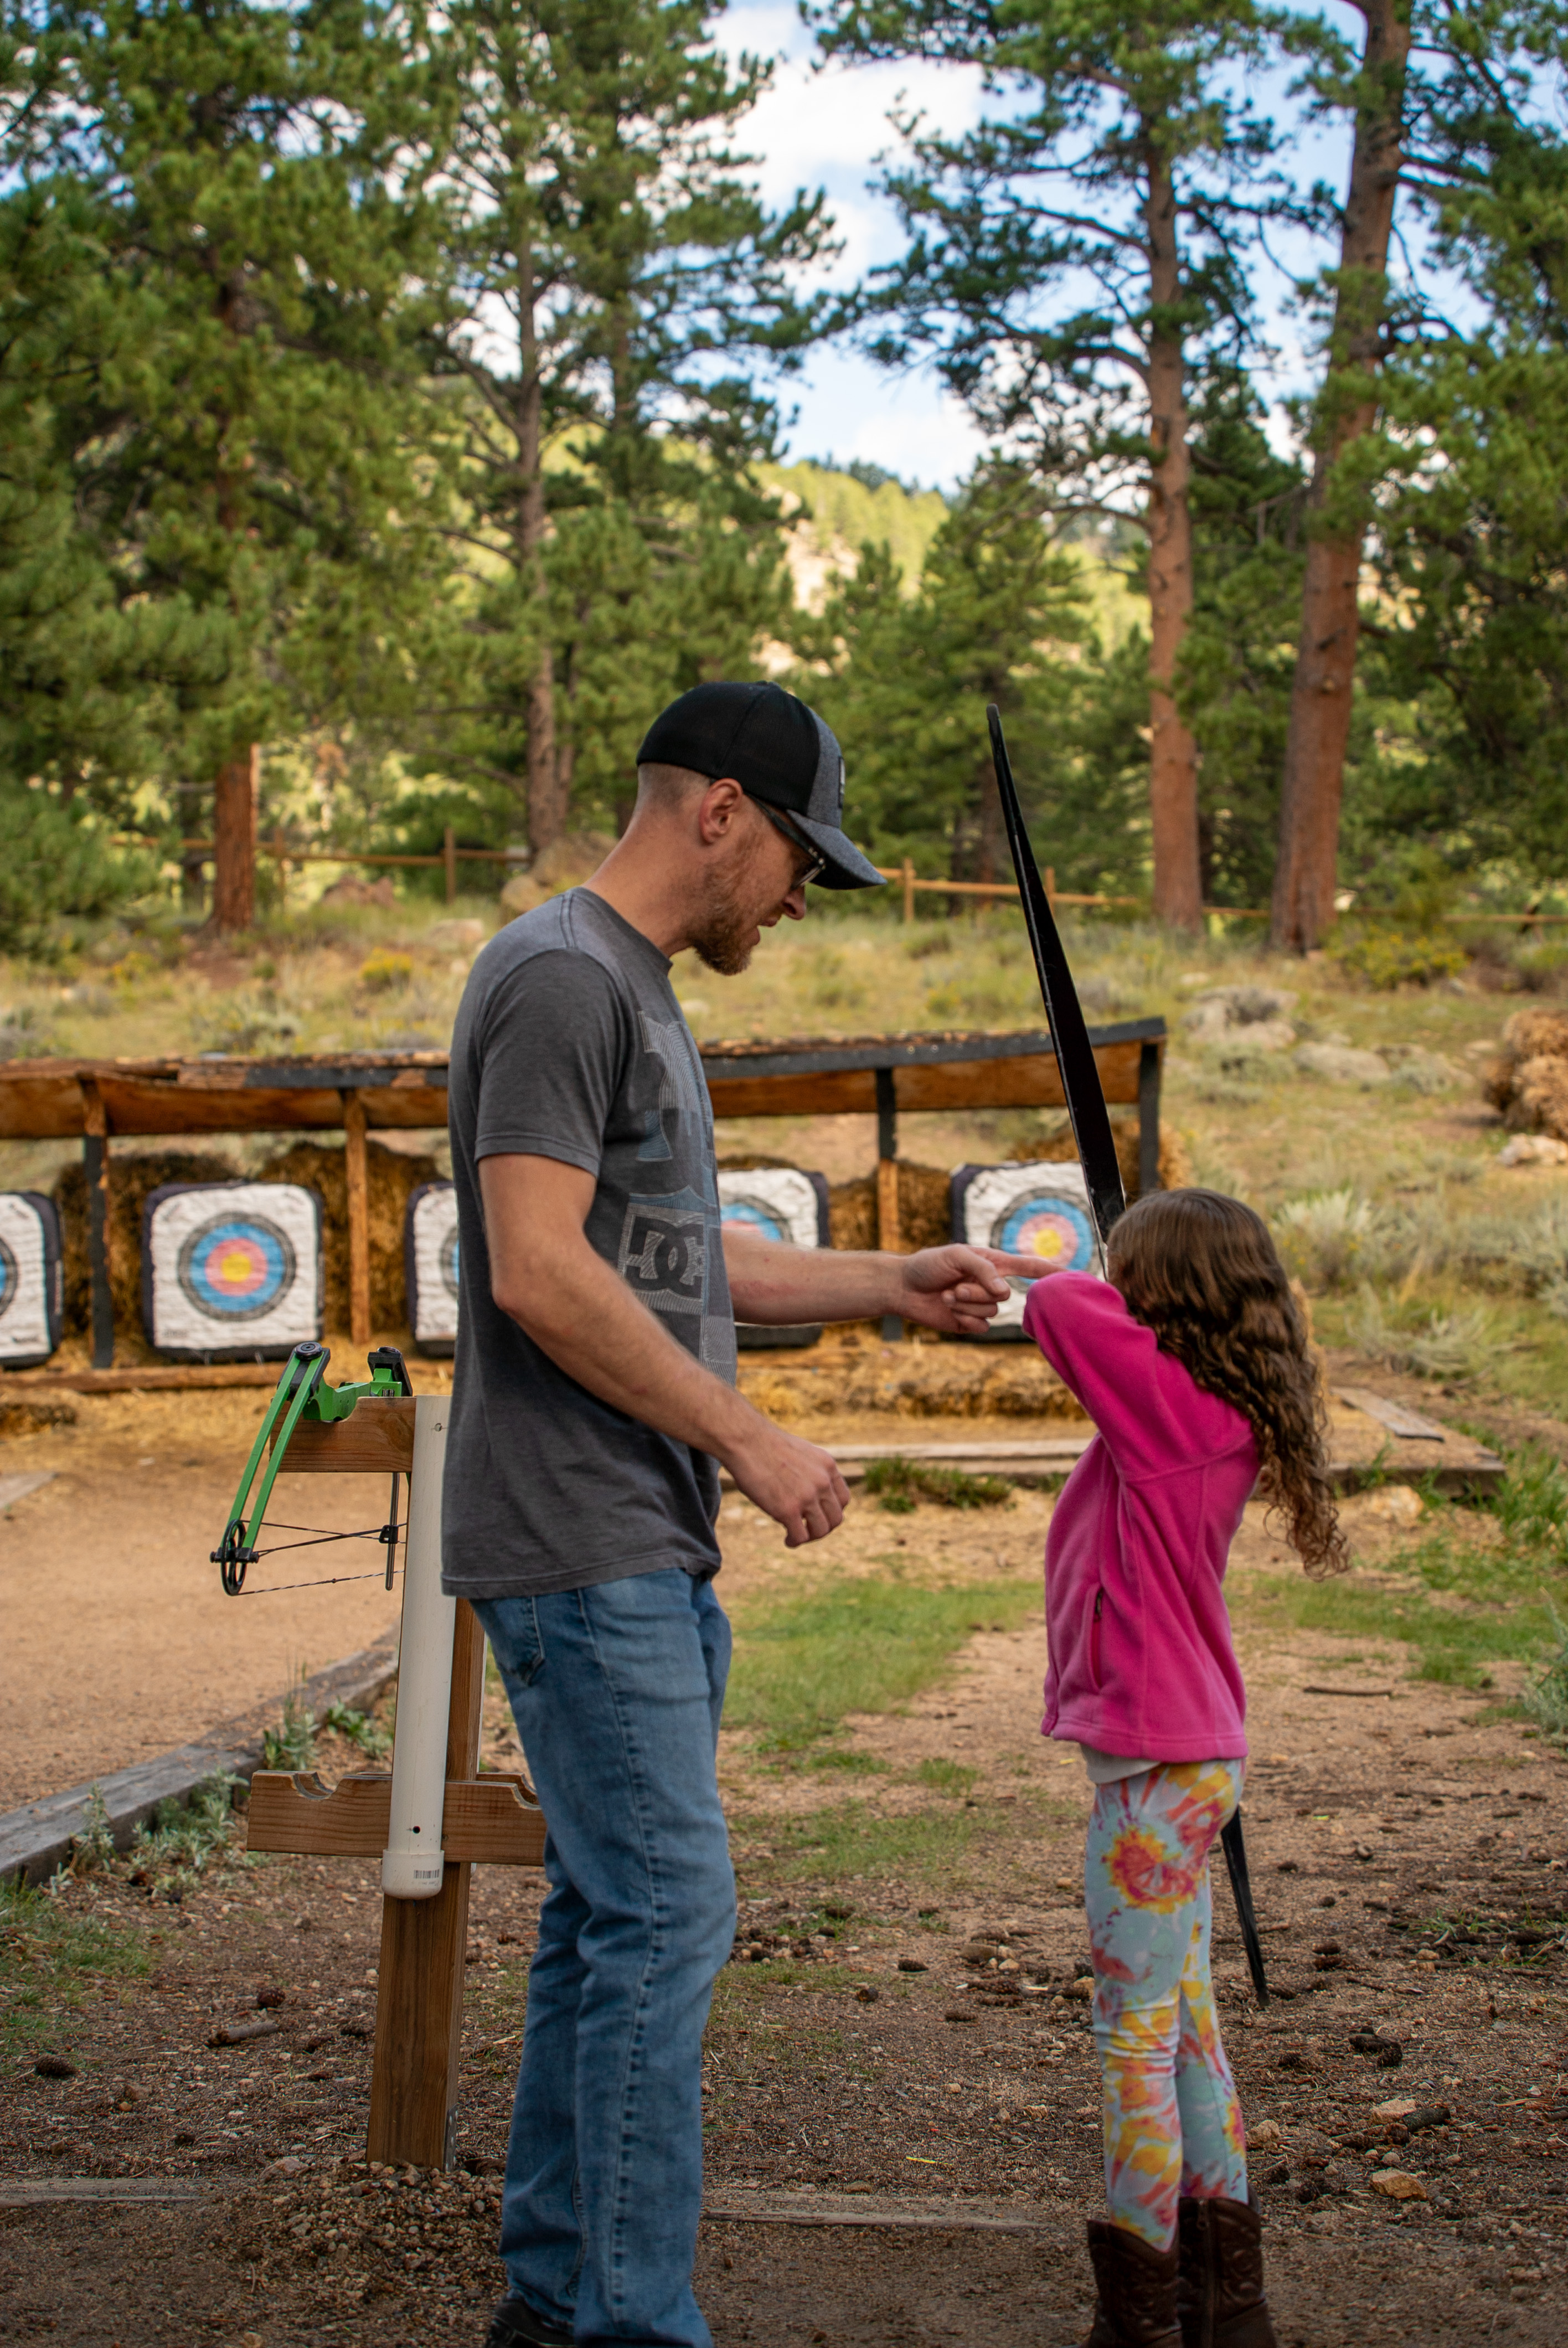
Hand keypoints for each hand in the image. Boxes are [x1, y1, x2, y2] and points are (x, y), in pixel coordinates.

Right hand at [721, 1418, 850, 1547]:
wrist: (747, 1440)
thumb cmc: (766, 1444)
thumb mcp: (801, 1452)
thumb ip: (811, 1471)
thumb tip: (807, 1490)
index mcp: (827, 1466)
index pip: (843, 1499)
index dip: (832, 1511)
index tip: (819, 1515)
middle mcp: (822, 1482)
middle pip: (836, 1518)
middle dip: (823, 1528)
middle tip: (808, 1530)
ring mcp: (806, 1497)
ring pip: (821, 1530)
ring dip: (810, 1537)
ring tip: (796, 1537)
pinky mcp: (788, 1510)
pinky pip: (800, 1536)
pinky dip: (795, 1542)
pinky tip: (787, 1540)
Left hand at [893, 1244, 1058, 1335]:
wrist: (903, 1287)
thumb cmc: (928, 1264)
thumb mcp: (956, 1256)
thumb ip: (983, 1269)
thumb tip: (1005, 1292)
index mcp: (994, 1263)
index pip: (1030, 1267)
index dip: (1052, 1272)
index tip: (1076, 1276)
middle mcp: (992, 1285)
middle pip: (1004, 1296)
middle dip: (976, 1293)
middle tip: (953, 1286)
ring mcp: (982, 1305)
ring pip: (992, 1313)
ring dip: (966, 1305)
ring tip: (947, 1295)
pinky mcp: (971, 1323)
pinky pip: (981, 1328)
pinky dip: (964, 1320)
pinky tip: (949, 1311)